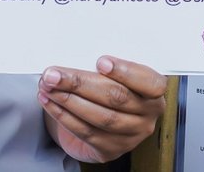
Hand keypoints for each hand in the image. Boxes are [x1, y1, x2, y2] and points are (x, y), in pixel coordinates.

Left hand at [38, 55, 166, 162]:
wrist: (102, 121)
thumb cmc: (110, 88)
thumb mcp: (115, 74)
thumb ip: (105, 67)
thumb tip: (76, 54)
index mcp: (155, 92)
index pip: (149, 82)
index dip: (125, 72)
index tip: (100, 62)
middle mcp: (148, 115)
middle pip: (116, 97)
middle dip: (81, 83)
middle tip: (54, 74)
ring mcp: (131, 136)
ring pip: (100, 117)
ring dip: (68, 100)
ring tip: (48, 87)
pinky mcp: (110, 150)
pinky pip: (86, 132)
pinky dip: (64, 116)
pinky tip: (50, 103)